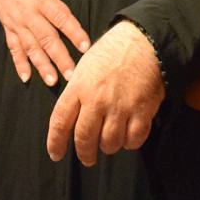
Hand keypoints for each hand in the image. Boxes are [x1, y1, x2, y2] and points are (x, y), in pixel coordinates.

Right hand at [0, 0, 90, 85]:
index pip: (61, 17)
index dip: (74, 31)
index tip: (86, 46)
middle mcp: (29, 13)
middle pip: (47, 38)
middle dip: (60, 57)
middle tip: (73, 75)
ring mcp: (17, 22)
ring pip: (31, 47)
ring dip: (41, 65)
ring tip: (52, 81)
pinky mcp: (9, 27)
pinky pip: (13, 48)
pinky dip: (19, 63)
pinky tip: (26, 77)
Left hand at [46, 21, 163, 165]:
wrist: (143, 41)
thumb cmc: (112, 52)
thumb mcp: (85, 67)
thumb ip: (76, 92)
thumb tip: (70, 116)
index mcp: (78, 87)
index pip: (60, 121)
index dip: (55, 142)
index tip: (56, 154)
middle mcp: (96, 100)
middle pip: (84, 138)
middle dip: (85, 154)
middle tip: (87, 158)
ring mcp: (120, 106)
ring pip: (110, 143)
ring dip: (109, 147)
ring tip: (110, 142)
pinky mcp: (142, 110)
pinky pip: (134, 139)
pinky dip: (130, 143)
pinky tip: (128, 137)